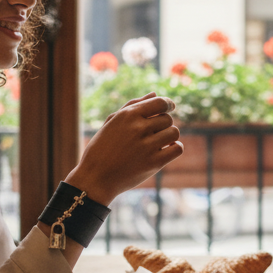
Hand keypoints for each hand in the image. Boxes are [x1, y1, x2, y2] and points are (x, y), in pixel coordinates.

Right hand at [68, 93, 182, 204]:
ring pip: (174, 132)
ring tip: (158, 142)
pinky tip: (166, 150)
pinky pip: (177, 149)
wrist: (95, 178)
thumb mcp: (112, 122)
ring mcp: (147, 146)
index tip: (169, 108)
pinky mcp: (154, 163)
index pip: (160, 102)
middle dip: (163, 124)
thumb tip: (155, 94)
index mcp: (128, 115)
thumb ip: (134, 105)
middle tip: (152, 134)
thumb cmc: (102, 148)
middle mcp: (138, 128)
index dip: (168, 104)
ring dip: (169, 136)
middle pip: (168, 119)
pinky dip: (175, 148)